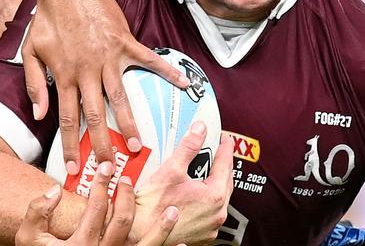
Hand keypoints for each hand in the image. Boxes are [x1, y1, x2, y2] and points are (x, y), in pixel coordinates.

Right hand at [15, 161, 179, 244]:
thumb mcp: (29, 240)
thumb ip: (36, 213)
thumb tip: (52, 190)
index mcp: (79, 244)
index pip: (96, 208)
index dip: (101, 184)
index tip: (105, 168)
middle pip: (121, 221)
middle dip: (127, 196)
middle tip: (126, 180)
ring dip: (161, 229)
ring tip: (173, 212)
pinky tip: (182, 245)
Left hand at [23, 0, 189, 172]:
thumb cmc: (48, 18)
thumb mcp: (30, 51)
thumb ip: (33, 83)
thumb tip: (39, 112)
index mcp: (64, 76)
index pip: (67, 118)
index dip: (70, 144)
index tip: (73, 168)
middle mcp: (87, 72)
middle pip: (96, 115)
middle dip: (103, 144)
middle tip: (111, 168)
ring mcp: (108, 58)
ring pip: (120, 96)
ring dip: (130, 122)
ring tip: (139, 143)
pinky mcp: (125, 43)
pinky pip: (148, 60)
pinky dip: (166, 71)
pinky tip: (183, 83)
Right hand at [132, 122, 234, 245]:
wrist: (138, 234)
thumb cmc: (153, 208)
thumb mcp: (171, 170)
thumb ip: (188, 147)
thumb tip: (199, 130)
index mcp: (214, 197)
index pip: (226, 165)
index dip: (225, 148)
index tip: (225, 139)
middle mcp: (216, 215)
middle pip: (226, 182)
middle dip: (222, 164)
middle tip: (217, 151)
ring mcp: (210, 227)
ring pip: (219, 198)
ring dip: (216, 182)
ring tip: (207, 169)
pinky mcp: (201, 235)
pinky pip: (211, 212)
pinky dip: (207, 199)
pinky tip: (197, 192)